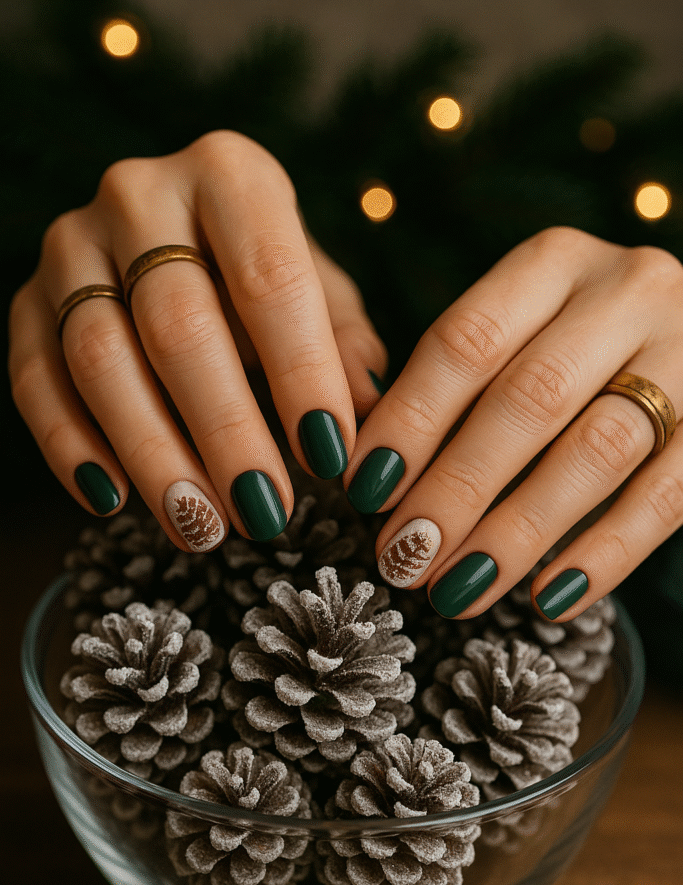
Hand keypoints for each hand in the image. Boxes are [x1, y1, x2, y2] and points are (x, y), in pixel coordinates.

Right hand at [9, 131, 385, 549]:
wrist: (167, 232)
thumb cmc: (261, 272)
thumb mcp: (319, 291)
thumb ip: (343, 343)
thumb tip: (369, 413)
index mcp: (231, 176)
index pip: (270, 279)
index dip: (301, 373)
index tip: (330, 457)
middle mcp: (141, 193)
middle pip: (179, 324)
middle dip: (225, 430)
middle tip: (264, 512)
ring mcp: (73, 243)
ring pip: (101, 357)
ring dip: (152, 453)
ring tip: (200, 525)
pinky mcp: (27, 297)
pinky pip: (36, 377)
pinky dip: (70, 446)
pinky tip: (114, 502)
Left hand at [344, 227, 682, 621]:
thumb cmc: (579, 345)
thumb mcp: (521, 329)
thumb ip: (458, 381)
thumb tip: (372, 472)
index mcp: (555, 263)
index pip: (467, 340)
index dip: (410, 419)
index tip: (364, 488)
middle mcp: (628, 292)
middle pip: (529, 398)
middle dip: (457, 486)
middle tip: (402, 553)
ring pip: (597, 450)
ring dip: (518, 530)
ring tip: (456, 589)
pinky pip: (668, 497)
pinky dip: (605, 553)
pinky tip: (549, 600)